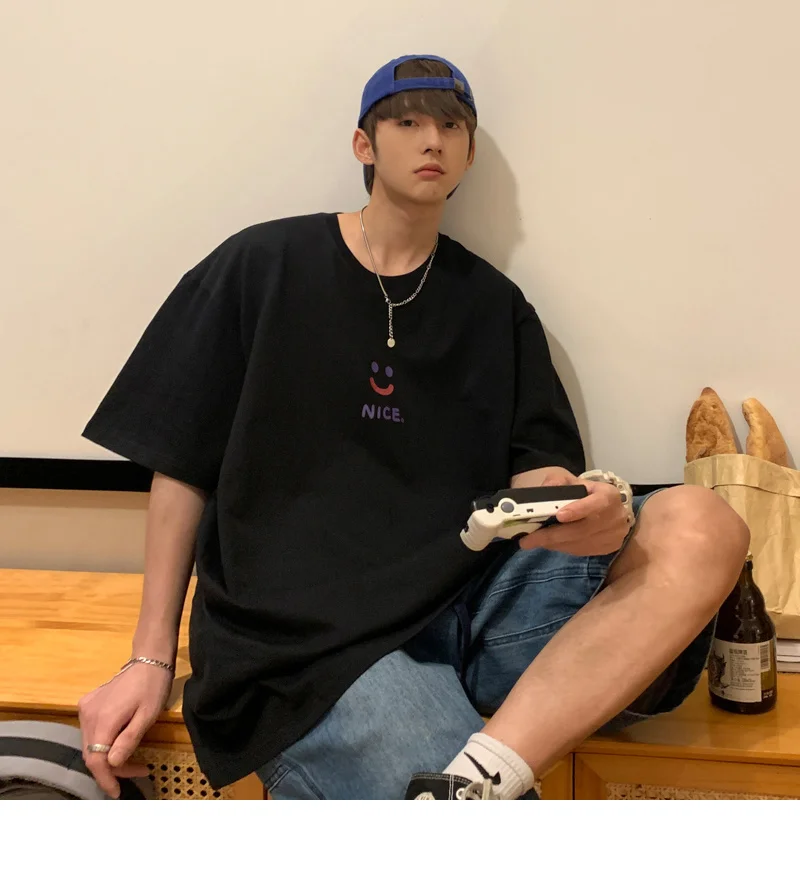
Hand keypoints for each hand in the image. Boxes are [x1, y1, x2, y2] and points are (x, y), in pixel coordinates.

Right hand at [78, 662, 172, 797]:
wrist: (148, 660)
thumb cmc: (153, 687)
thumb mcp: (148, 715)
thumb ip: (129, 739)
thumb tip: (112, 764)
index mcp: (104, 718)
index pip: (96, 759)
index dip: (105, 779)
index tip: (117, 792)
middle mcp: (88, 714)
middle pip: (92, 753)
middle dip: (113, 769)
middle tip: (138, 771)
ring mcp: (85, 708)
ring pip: (91, 744)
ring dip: (109, 757)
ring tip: (134, 761)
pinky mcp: (87, 704)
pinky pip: (92, 732)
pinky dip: (104, 744)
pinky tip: (121, 745)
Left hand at [519, 473, 629, 556]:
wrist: (607, 508)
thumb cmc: (586, 493)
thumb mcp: (572, 481)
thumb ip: (557, 482)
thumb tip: (544, 490)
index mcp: (609, 495)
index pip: (596, 503)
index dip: (578, 510)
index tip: (559, 516)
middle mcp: (615, 517)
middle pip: (583, 529)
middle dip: (553, 534)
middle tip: (529, 539)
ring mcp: (614, 535)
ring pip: (580, 543)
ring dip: (554, 544)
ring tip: (533, 541)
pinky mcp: (609, 548)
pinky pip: (582, 551)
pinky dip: (562, 548)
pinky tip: (549, 543)